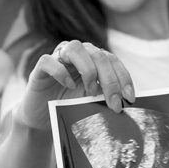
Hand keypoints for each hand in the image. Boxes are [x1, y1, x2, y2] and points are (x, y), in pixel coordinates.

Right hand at [18, 40, 134, 130]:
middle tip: (114, 104)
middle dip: (110, 80)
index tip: (129, 97)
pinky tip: (69, 86)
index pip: (112, 60)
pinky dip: (61, 72)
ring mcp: (58, 58)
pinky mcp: (39, 68)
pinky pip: (48, 61)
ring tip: (91, 92)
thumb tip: (126, 102)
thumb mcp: (92, 102)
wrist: (43, 119)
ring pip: (75, 48)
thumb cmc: (69, 106)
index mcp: (92, 59)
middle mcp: (77, 54)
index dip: (123, 77)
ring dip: (88, 70)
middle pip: (98, 55)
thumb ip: (105, 96)